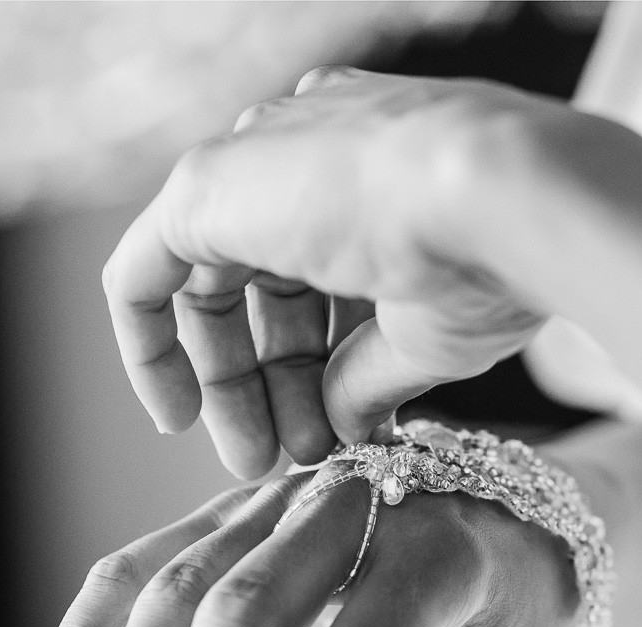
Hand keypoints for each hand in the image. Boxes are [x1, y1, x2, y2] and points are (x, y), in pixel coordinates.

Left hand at [103, 67, 565, 476]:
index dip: (319, 359)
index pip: (321, 272)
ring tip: (266, 459)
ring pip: (211, 286)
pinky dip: (150, 348)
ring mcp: (253, 164)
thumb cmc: (491, 257)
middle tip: (293, 457)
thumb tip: (341, 425)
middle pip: (263, 282)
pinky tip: (175, 416)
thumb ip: (370, 374)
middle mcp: (304, 152)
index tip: (328, 429)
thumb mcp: (429, 333)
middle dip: (275, 382)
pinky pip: (141, 275)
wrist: (500, 193)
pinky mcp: (202, 190)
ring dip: (234, 383)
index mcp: (369, 168)